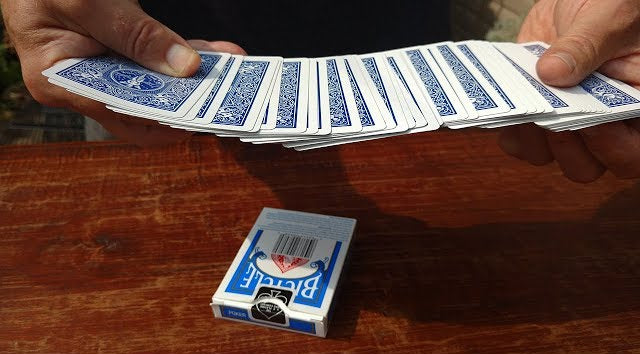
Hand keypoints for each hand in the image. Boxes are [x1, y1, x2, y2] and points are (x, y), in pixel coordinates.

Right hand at [0, 0, 245, 146]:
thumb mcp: (86, 2)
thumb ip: (134, 35)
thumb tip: (184, 66)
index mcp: (57, 81)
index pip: (121, 114)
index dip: (165, 117)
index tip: (203, 112)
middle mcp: (82, 83)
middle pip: (143, 104)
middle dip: (188, 98)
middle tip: (227, 93)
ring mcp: (101, 67)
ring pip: (157, 82)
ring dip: (195, 75)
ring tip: (233, 69)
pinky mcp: (118, 49)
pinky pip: (156, 58)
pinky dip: (186, 53)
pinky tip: (218, 51)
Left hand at [499, 0, 639, 181]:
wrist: (579, 4)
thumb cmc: (610, 7)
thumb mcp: (607, 16)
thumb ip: (586, 45)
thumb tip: (552, 73)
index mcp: (635, 104)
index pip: (634, 151)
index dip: (613, 147)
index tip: (592, 124)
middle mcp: (605, 124)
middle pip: (588, 167)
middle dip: (566, 148)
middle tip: (550, 119)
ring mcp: (567, 124)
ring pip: (549, 159)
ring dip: (533, 141)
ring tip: (524, 111)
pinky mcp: (535, 117)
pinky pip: (520, 142)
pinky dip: (509, 131)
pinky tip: (502, 113)